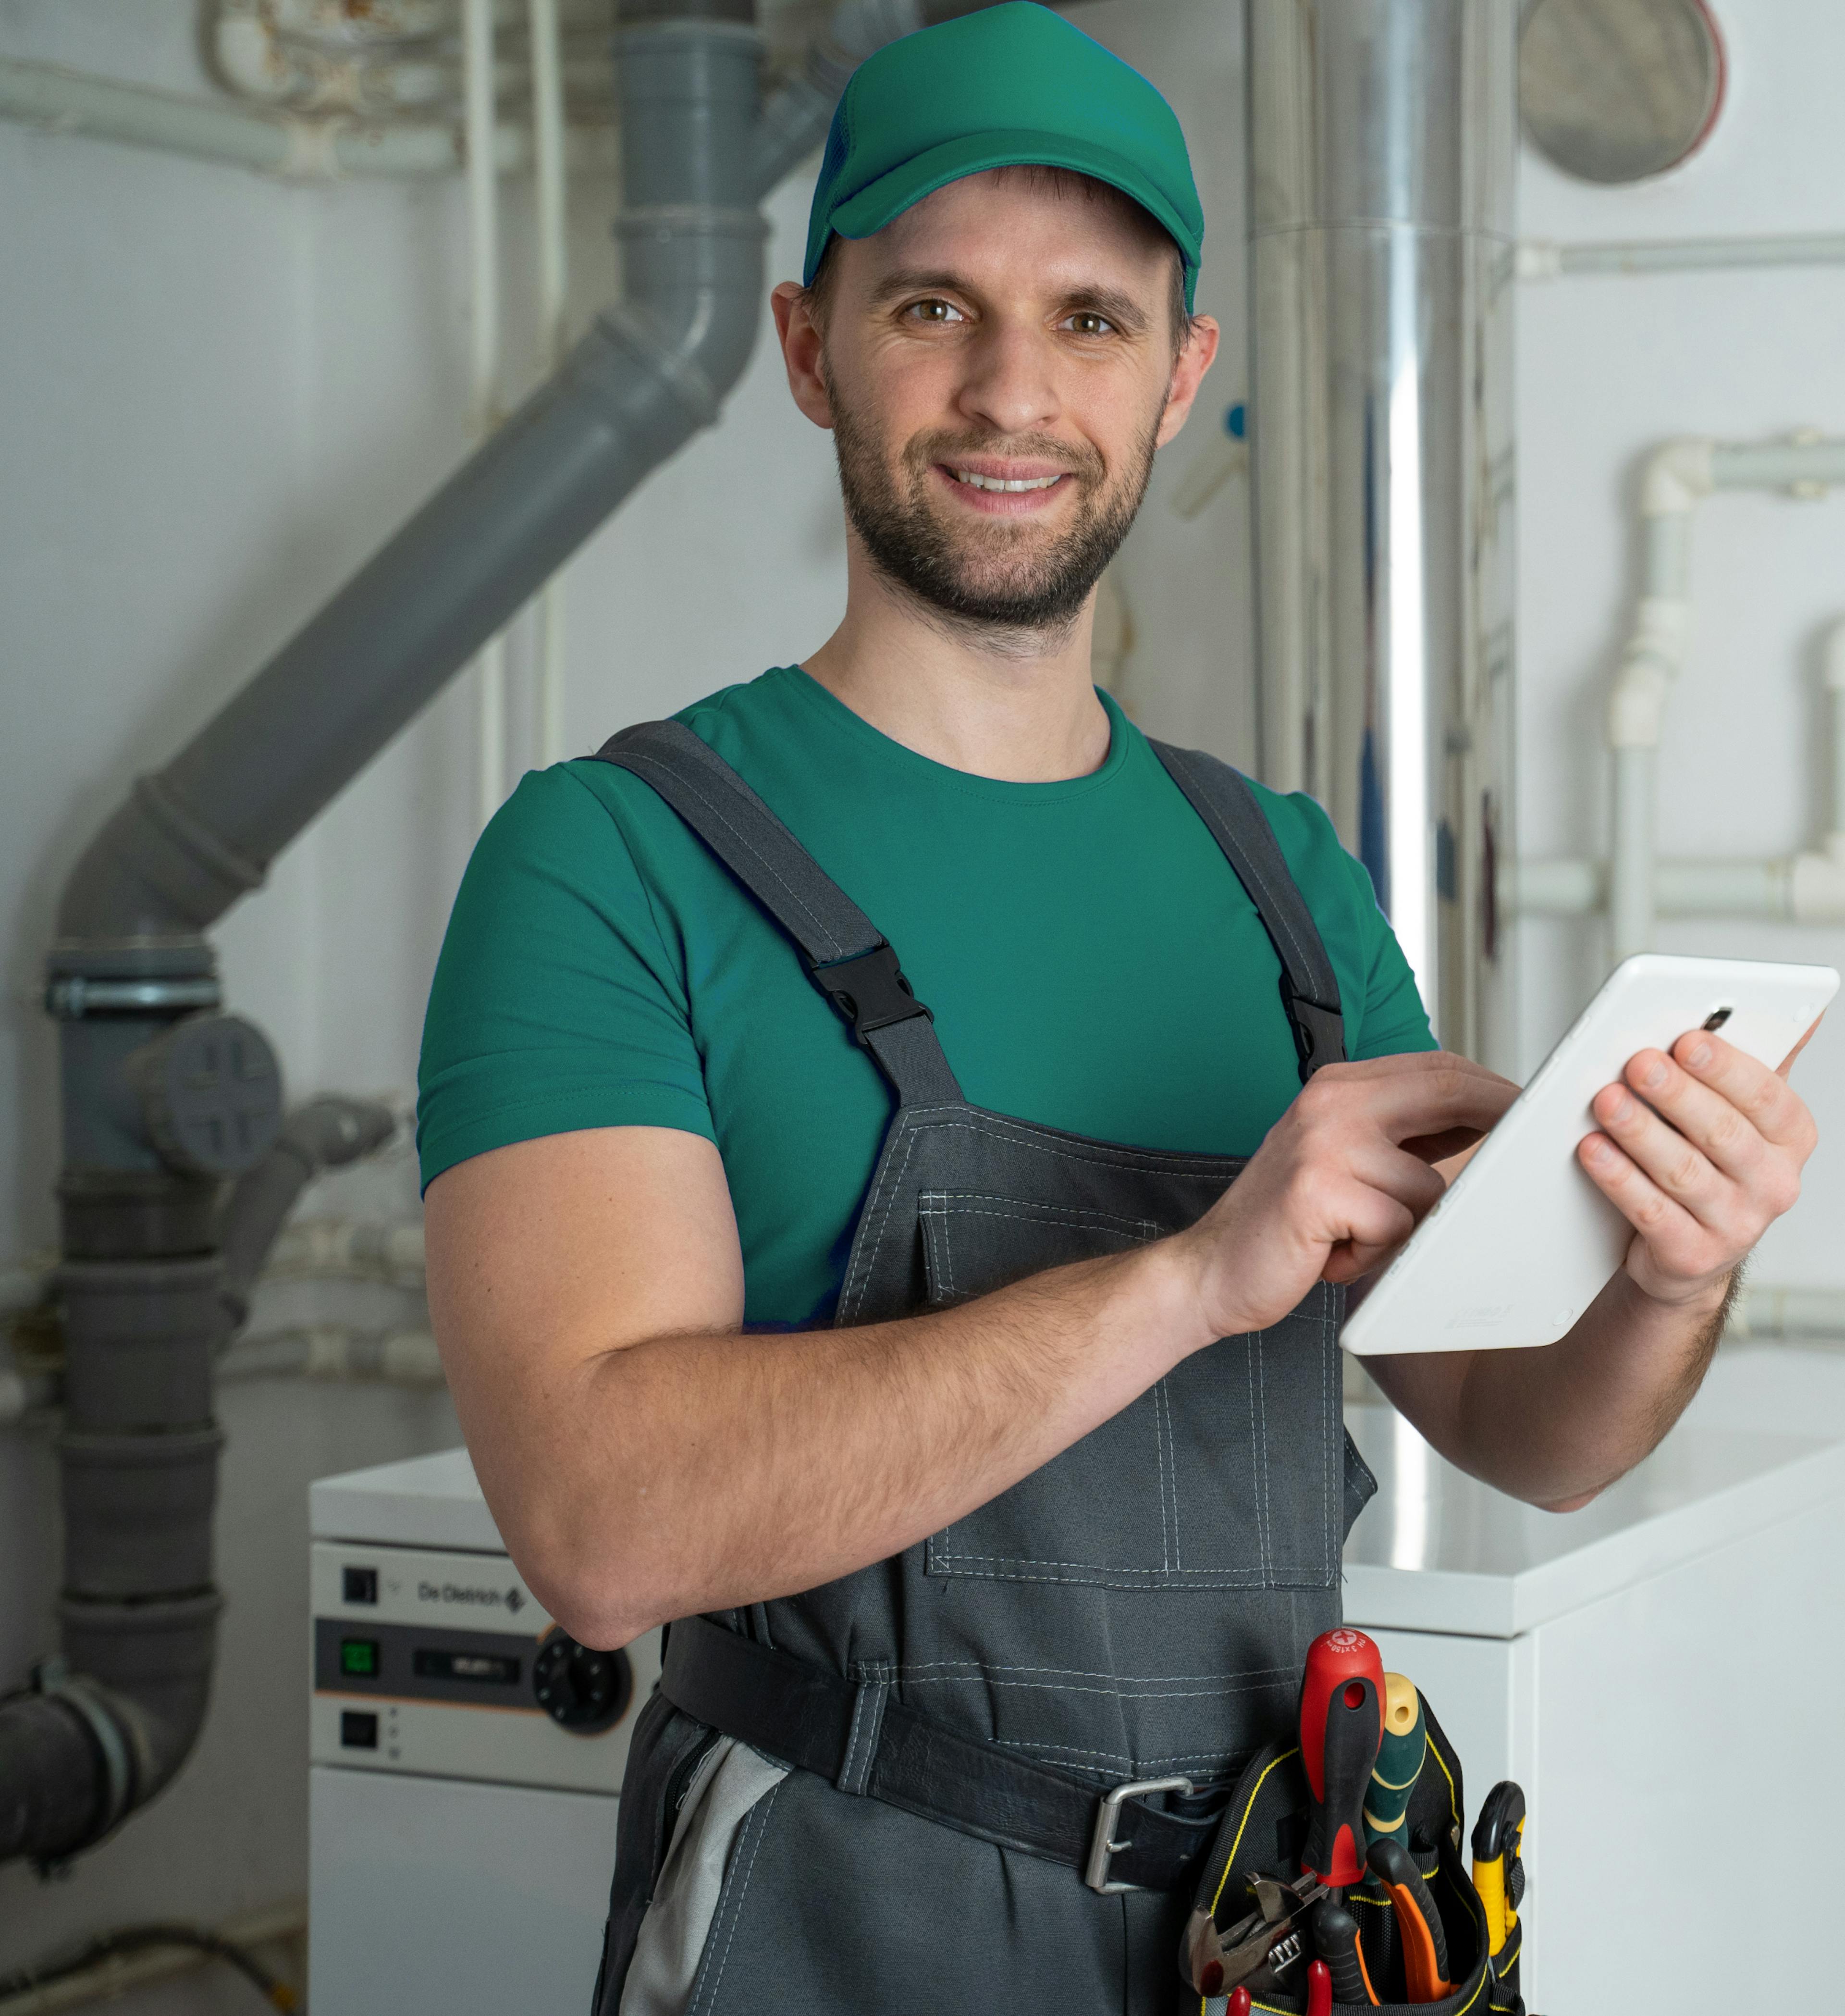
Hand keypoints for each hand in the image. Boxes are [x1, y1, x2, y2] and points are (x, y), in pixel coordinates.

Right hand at [1175, 1052, 1518, 1341]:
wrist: (1209, 1271)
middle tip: (1529, 1155)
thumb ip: (1401, 1134)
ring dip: (1409, 1225)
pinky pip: (1398, 1225)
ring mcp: (1323, 1144)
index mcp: (1336, 1086)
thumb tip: (1484, 1122)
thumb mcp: (1342, 1158)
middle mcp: (1329, 1102)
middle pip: (1446, 1091)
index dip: (1491, 1087)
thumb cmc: (1285, 1224)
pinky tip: (1339, 1255)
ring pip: (1430, 1182)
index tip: (1529, 1113)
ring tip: (1361, 1238)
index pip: (1435, 1067)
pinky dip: (1378, 1252)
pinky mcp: (1318, 1193)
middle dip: (1500, 1121)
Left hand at [1580, 1023, 1821, 1310]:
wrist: (1691, 1251)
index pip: (1765, 1097)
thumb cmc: (1713, 1164)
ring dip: (1641, 1132)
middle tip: (1637, 1063)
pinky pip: (1652, 1212)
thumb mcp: (1745, 1113)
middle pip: (1722, 1133)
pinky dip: (1619, 1179)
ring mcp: (1736, 1225)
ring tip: (1606, 1101)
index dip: (1725, 1067)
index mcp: (1790, 1138)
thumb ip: (1764, 1061)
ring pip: (1683, 1172)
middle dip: (1676, 1094)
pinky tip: (1592, 1151)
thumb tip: (1803, 1011)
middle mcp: (1773, 1183)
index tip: (1686, 1039)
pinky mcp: (1692, 1256)